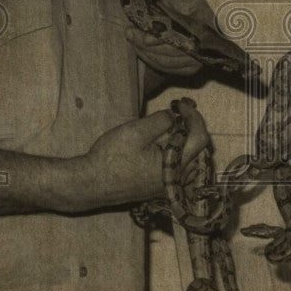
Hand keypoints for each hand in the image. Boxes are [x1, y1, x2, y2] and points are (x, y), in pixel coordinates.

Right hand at [76, 103, 208, 210]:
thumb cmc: (111, 158)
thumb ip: (161, 121)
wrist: (90, 184)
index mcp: (174, 166)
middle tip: (177, 111)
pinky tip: (159, 140)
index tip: (181, 105)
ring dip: (183, 138)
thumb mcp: (136, 132)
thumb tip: (174, 116)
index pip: (200, 138)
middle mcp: (175, 179)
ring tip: (168, 124)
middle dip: (190, 126)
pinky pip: (175, 165)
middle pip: (197, 148)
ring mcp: (167, 184)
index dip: (194, 117)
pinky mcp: (157, 186)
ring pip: (187, 157)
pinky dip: (173, 149)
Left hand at [125, 0, 215, 75]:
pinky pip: (164, 67)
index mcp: (204, 27)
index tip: (147, 36)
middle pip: (171, 52)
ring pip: (165, 61)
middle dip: (147, 44)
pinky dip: (149, 58)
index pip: (183, 37)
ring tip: (131, 36)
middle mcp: (203, 49)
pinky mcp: (187, 69)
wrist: (195, 18)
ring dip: (145, 51)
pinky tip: (138, 47)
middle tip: (129, 32)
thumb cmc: (187, 3)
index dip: (163, 38)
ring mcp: (196, 61)